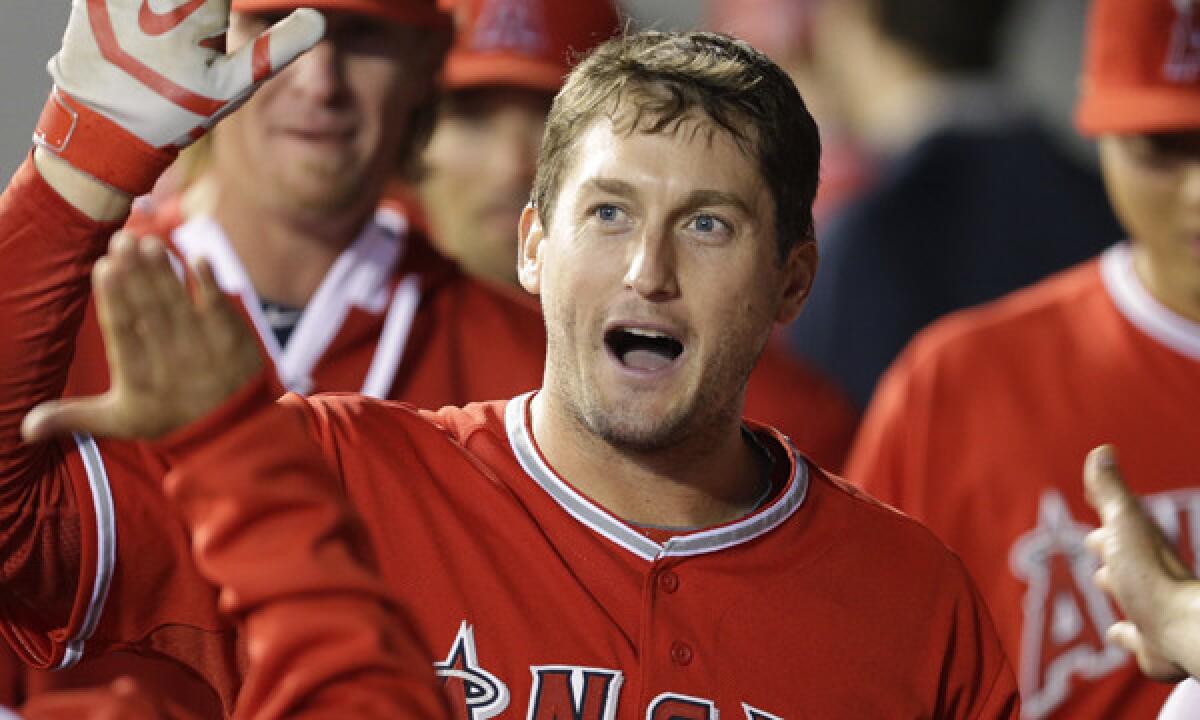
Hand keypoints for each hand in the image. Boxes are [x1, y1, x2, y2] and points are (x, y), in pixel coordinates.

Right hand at [21, 232, 263, 440]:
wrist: (232, 432)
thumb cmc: (168, 418)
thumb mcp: (121, 421)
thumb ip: (74, 416)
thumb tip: (25, 428)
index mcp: (139, 378)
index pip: (123, 333)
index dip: (114, 300)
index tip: (103, 268)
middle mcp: (172, 362)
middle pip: (151, 311)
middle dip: (136, 275)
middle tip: (122, 240)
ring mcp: (206, 350)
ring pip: (181, 305)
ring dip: (165, 272)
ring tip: (150, 243)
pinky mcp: (234, 342)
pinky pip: (221, 309)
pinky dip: (209, 284)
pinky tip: (197, 258)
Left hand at [34, 0, 324, 195]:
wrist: (100, 128)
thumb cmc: (174, 111)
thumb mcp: (232, 87)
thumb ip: (277, 49)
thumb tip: (318, 21)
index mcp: (194, 4)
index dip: (219, 8)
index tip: (220, 31)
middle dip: (199, 10)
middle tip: (199, 47)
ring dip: (178, 10)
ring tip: (174, 46)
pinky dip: (143, 12)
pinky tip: (147, 36)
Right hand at [1084, 445, 1199, 681]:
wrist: (1179, 627)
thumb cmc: (1148, 572)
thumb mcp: (1123, 522)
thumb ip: (1110, 490)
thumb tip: (1102, 451)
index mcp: (1139, 545)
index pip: (1118, 525)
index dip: (1106, 518)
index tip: (1095, 507)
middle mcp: (1146, 575)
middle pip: (1123, 559)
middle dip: (1109, 552)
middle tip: (1095, 544)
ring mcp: (1148, 609)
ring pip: (1129, 595)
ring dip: (1118, 587)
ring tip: (1105, 582)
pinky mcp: (1148, 642)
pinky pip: (1133, 637)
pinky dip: (1124, 634)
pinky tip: (1119, 634)